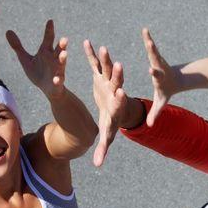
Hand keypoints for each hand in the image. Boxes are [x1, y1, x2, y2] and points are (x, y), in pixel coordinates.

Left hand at [7, 19, 67, 98]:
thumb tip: (7, 31)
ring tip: (65, 54)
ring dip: (63, 59)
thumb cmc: (38, 72)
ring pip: (61, 63)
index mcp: (46, 52)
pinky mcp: (57, 82)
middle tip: (64, 38)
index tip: (50, 21)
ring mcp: (57, 70)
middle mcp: (53, 59)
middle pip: (59, 50)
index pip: (48, 39)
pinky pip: (59, 80)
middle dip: (62, 44)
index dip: (49, 30)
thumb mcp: (25, 59)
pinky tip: (57, 79)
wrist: (48, 89)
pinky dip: (58, 79)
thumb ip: (17, 46)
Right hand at [83, 39, 128, 166]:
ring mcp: (108, 81)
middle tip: (119, 65)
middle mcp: (114, 90)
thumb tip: (97, 165)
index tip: (121, 93)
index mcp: (117, 104)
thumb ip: (103, 149)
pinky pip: (95, 62)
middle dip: (118, 74)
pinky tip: (87, 42)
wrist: (116, 110)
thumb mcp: (107, 136)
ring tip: (103, 48)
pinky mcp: (100, 75)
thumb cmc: (111, 124)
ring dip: (106, 59)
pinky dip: (91, 53)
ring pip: (108, 68)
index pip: (120, 101)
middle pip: (117, 82)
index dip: (121, 98)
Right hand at [142, 27, 180, 125]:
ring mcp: (159, 61)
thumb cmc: (166, 92)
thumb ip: (155, 113)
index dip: (154, 73)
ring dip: (149, 42)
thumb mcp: (161, 102)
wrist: (178, 80)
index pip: (157, 76)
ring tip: (145, 32)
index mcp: (160, 79)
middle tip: (149, 44)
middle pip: (156, 59)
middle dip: (153, 53)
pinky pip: (151, 45)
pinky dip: (148, 38)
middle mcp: (160, 68)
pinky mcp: (157, 55)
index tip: (151, 70)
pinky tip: (145, 29)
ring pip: (154, 50)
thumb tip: (149, 126)